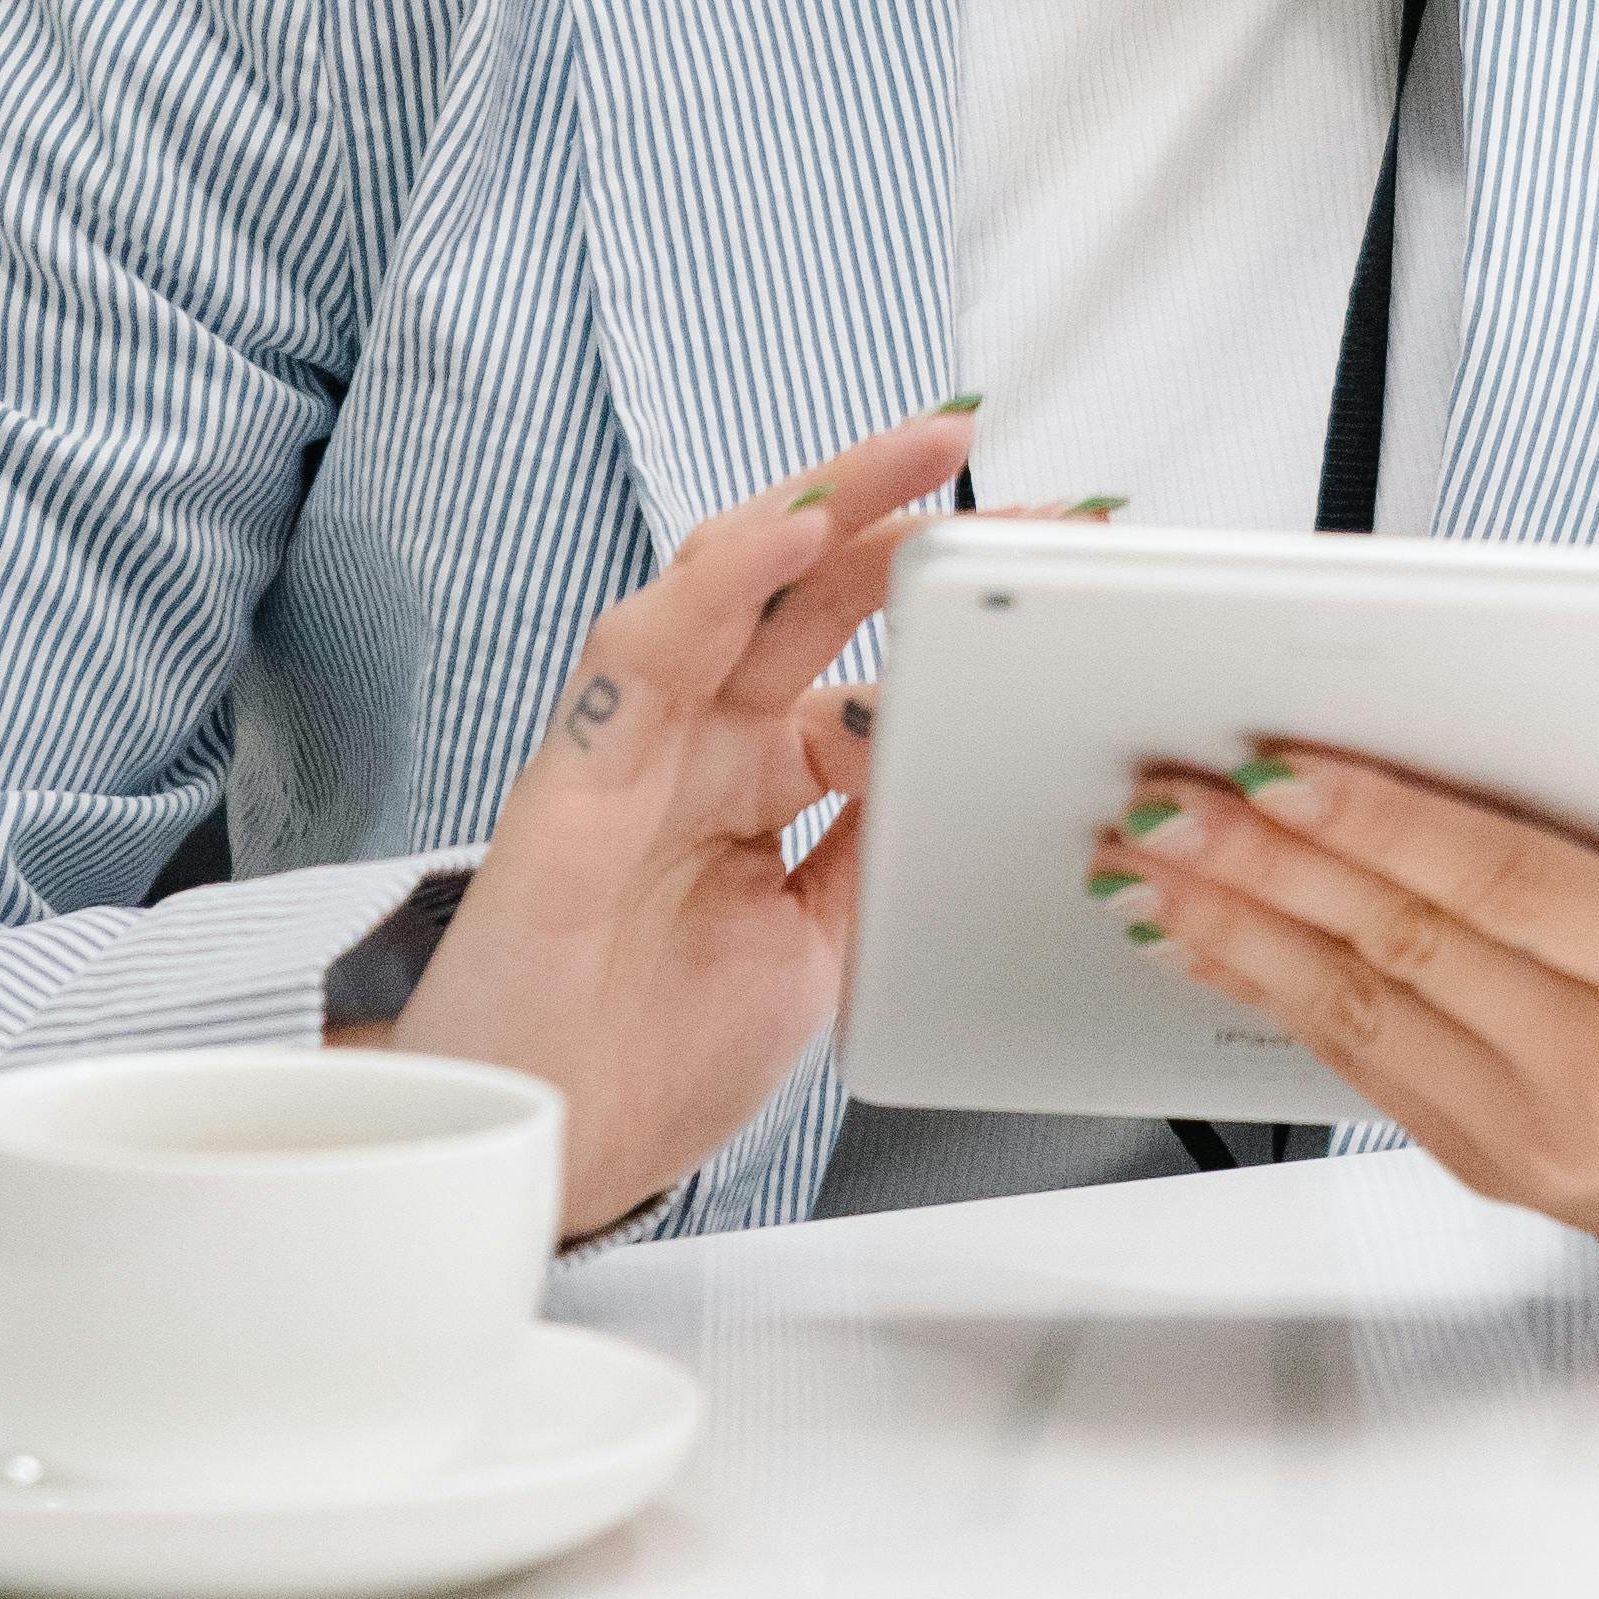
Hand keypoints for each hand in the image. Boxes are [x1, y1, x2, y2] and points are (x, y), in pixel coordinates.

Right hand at [356, 405, 964, 1238]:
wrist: (554, 1153)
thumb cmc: (662, 1055)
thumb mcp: (825, 938)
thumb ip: (877, 835)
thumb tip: (960, 745)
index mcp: (757, 775)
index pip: (861, 653)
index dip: (945, 606)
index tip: (1045, 559)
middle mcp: (697, 740)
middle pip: (801, 589)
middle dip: (894, 507)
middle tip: (981, 445)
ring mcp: (636, 744)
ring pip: (724, 584)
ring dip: (820, 510)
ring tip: (913, 454)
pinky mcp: (573, 771)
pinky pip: (647, 647)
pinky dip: (724, 582)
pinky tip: (793, 533)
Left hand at [1089, 684, 1598, 1277]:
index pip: (1503, 879)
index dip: (1381, 819)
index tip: (1277, 761)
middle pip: (1404, 944)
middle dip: (1266, 863)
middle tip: (1163, 795)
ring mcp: (1544, 1138)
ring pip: (1358, 1014)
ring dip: (1238, 931)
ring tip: (1145, 861)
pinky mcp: (1501, 1171)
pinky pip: (1366, 1071)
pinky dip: (1276, 1000)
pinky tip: (1212, 940)